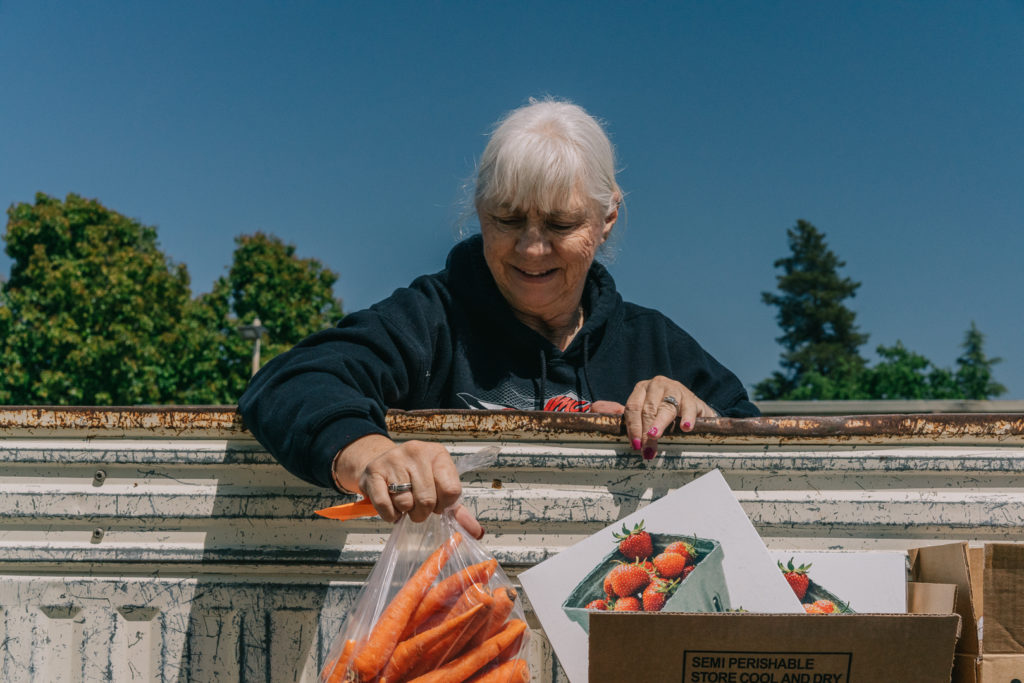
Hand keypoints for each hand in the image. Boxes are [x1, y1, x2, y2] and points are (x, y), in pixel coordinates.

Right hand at [332, 434, 483, 537]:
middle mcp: (416, 452)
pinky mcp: (374, 471)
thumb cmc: (416, 478)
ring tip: (404, 501)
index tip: (437, 503)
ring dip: (405, 511)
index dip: (444, 505)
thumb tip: (477, 532)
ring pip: (406, 503)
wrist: (382, 461)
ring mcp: (393, 459)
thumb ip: (457, 510)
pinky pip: (385, 506)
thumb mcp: (439, 486)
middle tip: (418, 507)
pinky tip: (392, 505)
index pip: (451, 490)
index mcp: (438, 454)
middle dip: (423, 512)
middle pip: (427, 499)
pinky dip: (390, 515)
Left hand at [624, 376, 716, 459]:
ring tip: (654, 435)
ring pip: (665, 407)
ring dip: (659, 423)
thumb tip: (635, 445)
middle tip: (645, 448)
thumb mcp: (649, 413)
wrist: (691, 404)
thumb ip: (639, 424)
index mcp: (642, 389)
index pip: (633, 407)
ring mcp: (675, 389)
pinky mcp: (691, 397)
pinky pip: (689, 408)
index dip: (633, 426)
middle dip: (645, 430)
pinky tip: (685, 427)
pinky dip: (687, 418)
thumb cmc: (664, 410)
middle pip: (648, 409)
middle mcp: (657, 385)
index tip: (635, 444)